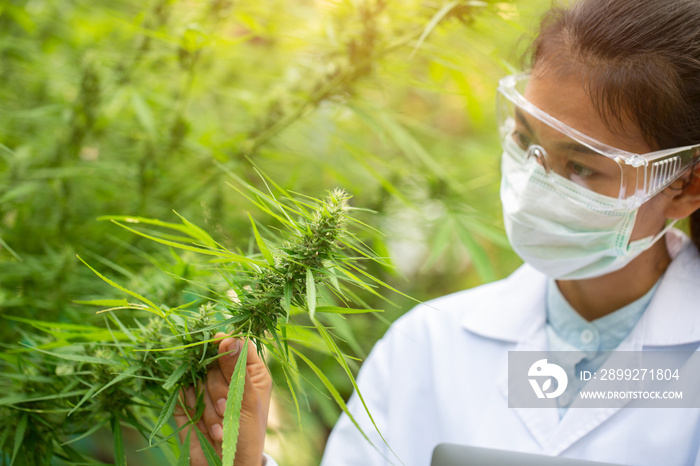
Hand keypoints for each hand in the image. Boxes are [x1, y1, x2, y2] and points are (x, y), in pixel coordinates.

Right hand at [175, 333, 271, 465]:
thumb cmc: (247, 436)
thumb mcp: (247, 402)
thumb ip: (236, 370)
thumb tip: (227, 337)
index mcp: (251, 372)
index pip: (238, 344)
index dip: (226, 344)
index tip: (218, 346)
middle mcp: (228, 376)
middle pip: (214, 361)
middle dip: (218, 387)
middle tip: (226, 408)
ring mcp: (207, 387)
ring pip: (198, 377)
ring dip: (207, 404)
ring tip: (219, 425)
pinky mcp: (188, 400)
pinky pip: (183, 391)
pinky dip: (191, 408)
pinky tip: (203, 425)